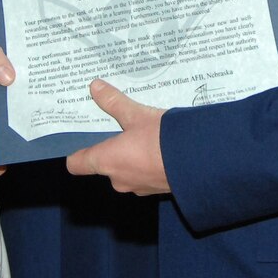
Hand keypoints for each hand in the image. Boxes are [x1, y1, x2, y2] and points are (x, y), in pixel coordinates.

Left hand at [65, 79, 168, 195]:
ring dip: (132, 157)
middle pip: (104, 165)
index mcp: (106, 161)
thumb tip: (94, 87)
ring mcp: (138, 187)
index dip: (77, 152)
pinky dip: (148, 165)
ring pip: (126, 170)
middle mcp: (118, 179)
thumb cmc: (161, 139)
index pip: (77, 164)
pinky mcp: (156, 190)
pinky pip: (145, 175)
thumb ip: (114, 102)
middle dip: (112, 149)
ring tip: (143, 136)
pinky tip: (160, 149)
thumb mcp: (137, 115)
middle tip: (120, 129)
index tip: (81, 140)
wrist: (200, 162)